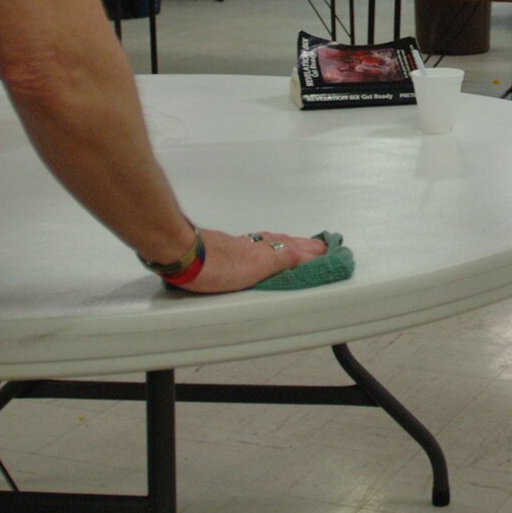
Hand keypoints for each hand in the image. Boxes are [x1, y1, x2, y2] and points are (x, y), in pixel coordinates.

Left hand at [171, 228, 327, 293]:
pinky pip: (259, 240)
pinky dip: (272, 241)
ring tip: (302, 244)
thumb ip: (278, 263)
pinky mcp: (228, 244)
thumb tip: (302, 255)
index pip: (294, 253)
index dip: (311, 254)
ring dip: (291, 242)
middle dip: (306, 246)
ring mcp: (242, 244)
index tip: (328, 253)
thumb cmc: (213, 269)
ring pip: (273, 241)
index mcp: (264, 256)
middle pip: (286, 244)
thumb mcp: (252, 271)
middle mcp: (256, 247)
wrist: (182, 252)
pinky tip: (267, 243)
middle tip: (323, 246)